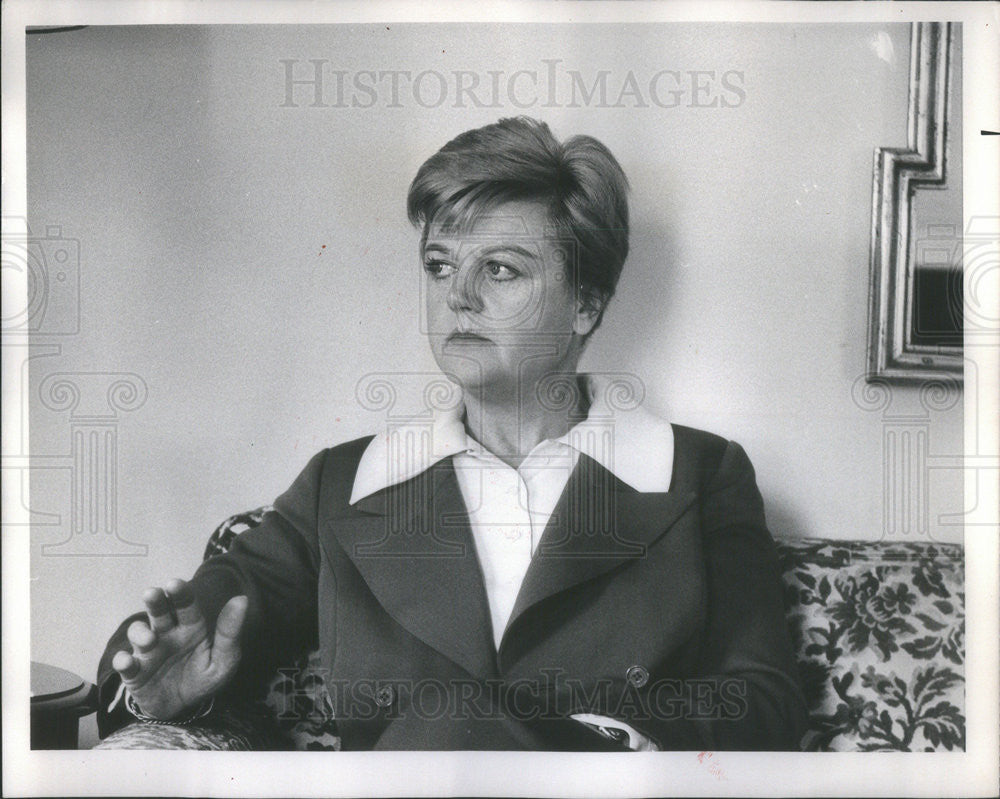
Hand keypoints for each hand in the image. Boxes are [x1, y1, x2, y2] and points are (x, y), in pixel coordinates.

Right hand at [111, 578, 247, 720]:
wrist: (185, 708)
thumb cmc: (205, 676)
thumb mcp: (225, 658)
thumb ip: (230, 631)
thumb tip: (241, 599)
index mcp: (191, 626)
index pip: (185, 604)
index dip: (180, 593)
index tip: (175, 584)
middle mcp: (167, 633)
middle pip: (159, 611)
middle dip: (154, 601)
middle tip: (152, 593)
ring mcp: (149, 651)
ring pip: (138, 633)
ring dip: (140, 632)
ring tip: (149, 639)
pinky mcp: (135, 672)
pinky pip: (125, 664)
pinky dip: (123, 661)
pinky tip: (126, 661)